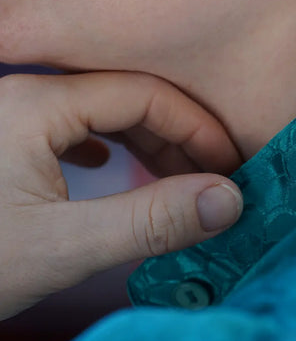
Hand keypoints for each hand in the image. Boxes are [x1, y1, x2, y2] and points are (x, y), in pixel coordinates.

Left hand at [0, 71, 242, 319]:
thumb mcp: (61, 246)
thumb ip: (149, 221)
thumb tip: (228, 202)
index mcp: (37, 105)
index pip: (145, 94)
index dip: (197, 128)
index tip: (229, 167)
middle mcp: (26, 97)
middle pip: (127, 99)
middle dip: (177, 138)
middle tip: (211, 181)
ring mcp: (13, 118)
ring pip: (100, 113)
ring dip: (145, 144)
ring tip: (175, 181)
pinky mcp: (5, 143)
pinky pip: (71, 129)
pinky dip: (105, 147)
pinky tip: (105, 168)